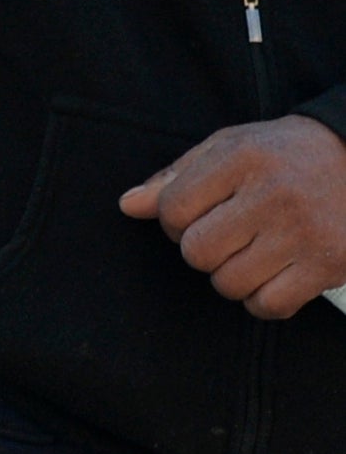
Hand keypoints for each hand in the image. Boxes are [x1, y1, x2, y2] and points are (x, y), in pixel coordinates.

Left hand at [124, 116, 345, 316]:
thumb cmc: (283, 155)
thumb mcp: (228, 147)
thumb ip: (176, 176)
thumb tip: (128, 206)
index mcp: (241, 159)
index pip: (173, 209)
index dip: (169, 221)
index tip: (190, 217)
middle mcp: (273, 195)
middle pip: (197, 251)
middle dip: (199, 250)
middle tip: (221, 237)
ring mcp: (305, 233)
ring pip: (229, 283)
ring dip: (229, 276)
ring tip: (247, 254)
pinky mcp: (330, 264)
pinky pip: (270, 305)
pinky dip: (260, 300)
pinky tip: (270, 276)